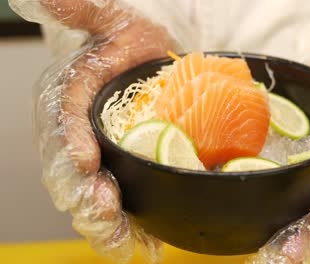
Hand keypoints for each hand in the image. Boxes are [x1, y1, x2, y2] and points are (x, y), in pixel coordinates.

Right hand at [11, 0, 172, 260]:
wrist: (147, 58)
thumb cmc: (126, 42)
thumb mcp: (109, 20)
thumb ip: (79, 11)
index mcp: (68, 98)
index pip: (62, 123)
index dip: (70, 142)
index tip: (85, 159)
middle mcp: (76, 133)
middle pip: (69, 171)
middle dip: (84, 194)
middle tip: (102, 210)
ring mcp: (98, 157)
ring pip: (89, 195)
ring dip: (102, 221)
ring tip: (119, 240)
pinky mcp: (120, 171)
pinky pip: (117, 204)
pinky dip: (125, 228)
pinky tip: (140, 245)